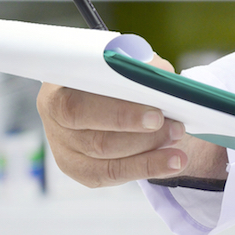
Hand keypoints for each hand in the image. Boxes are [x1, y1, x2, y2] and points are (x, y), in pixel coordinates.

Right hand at [36, 55, 227, 187]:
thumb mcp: (126, 59)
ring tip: (179, 144)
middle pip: (97, 141)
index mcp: (57, 89)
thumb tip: (162, 78)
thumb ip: (140, 65)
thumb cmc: (116, 73)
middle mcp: (54, 122)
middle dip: (143, 138)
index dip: (120, 114)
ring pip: (108, 161)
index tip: (157, 116)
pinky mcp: (80, 170)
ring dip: (150, 154)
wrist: (111, 93)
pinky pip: (113, 175)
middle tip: (177, 130)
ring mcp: (64, 149)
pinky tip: (171, 162)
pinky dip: (147, 168)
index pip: (79, 107)